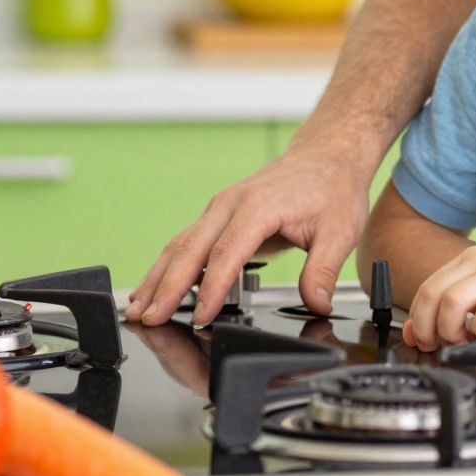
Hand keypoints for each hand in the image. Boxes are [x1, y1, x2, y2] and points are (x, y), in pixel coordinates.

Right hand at [125, 143, 372, 326]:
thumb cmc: (331, 188)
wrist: (325, 156)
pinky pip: (186, 243)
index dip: (211, 288)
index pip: (227, 253)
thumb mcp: (340, 230)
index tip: (200, 316)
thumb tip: (316, 303)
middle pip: (190, 250)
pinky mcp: (217, 216)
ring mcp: (219, 209)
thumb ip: (323, 270)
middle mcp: (230, 204)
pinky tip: (154, 289)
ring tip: (136, 308)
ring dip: (156, 278)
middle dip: (165, 287)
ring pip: (180, 246)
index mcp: (258, 206)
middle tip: (147, 319)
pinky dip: (167, 268)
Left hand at [404, 245, 475, 350]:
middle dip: (425, 327)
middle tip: (433, 347)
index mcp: (475, 258)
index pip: (428, 286)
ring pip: (452, 302)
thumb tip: (436, 325)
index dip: (417, 317)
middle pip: (432, 294)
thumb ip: (470, 296)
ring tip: (461, 343)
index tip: (417, 339)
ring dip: (448, 329)